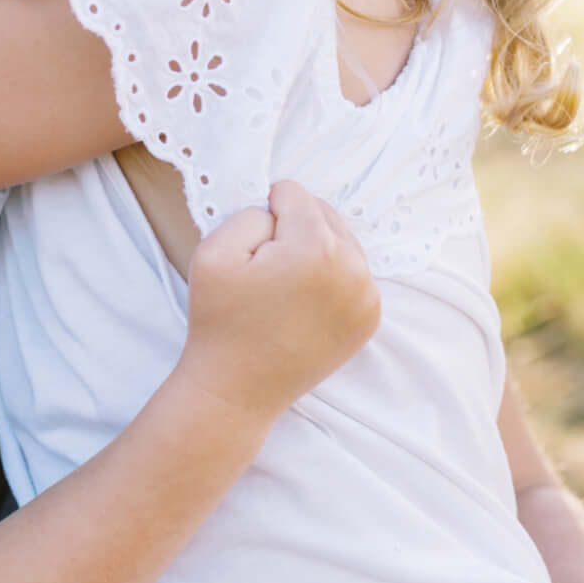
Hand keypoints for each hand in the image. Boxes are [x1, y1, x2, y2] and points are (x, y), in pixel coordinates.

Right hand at [171, 180, 380, 418]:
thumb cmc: (220, 321)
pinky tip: (303, 304)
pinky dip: (330, 278)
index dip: (265, 212)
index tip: (252, 247)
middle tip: (267, 270)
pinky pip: (353, 273)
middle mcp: (352, 269)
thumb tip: (280, 211)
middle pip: (324, 214)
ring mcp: (366, 296)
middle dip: (294, 229)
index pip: (294, 193)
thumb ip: (251, 213)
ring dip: (315, 251)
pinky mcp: (369, 318)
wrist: (237, 389)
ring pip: (341, 242)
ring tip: (285, 287)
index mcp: (315, 248)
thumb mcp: (214, 251)